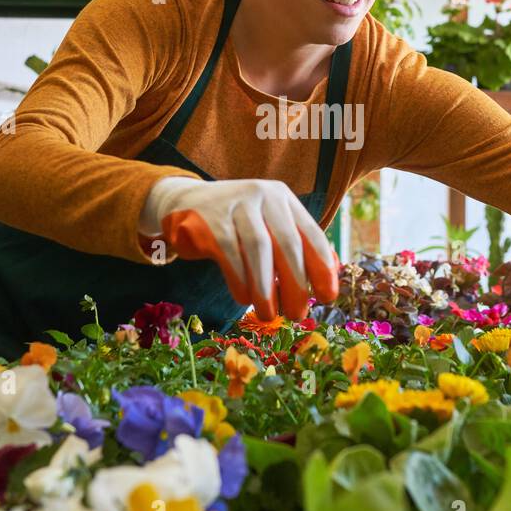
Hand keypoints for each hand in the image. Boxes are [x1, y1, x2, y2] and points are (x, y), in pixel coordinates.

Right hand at [139, 176, 338, 320]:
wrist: (183, 202)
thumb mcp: (266, 226)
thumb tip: (327, 281)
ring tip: (268, 314)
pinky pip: (229, 252)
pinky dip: (240, 279)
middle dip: (296, 283)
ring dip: (265, 287)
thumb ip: (294, 247)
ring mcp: (235, 204)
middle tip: (297, 314)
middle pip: (287, 243)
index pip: (311, 234)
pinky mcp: (210, 218)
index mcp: (284, 199)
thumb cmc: (235, 223)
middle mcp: (263, 195)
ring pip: (258, 248)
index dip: (322, 268)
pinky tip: (244, 298)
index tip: (328, 297)